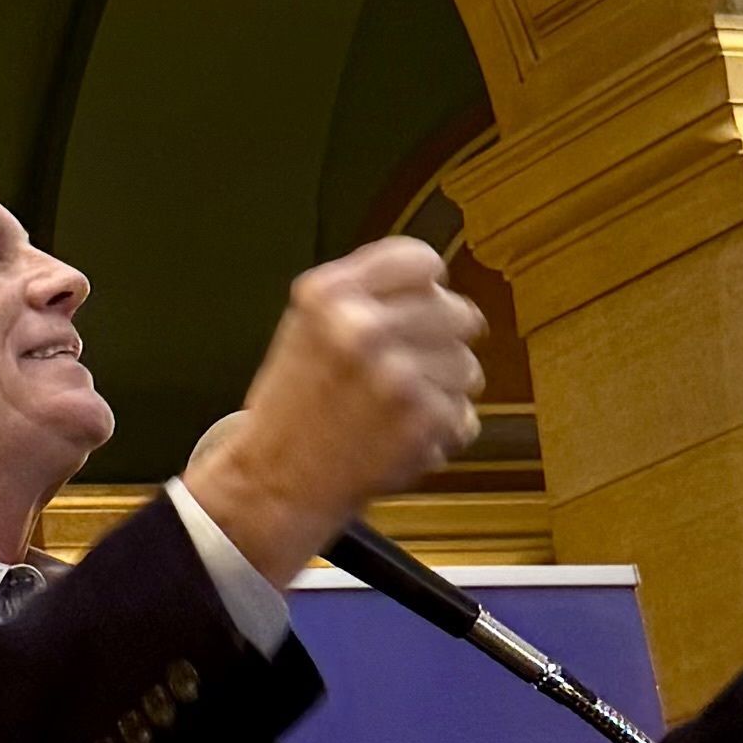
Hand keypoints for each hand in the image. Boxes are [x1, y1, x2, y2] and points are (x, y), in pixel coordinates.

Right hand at [183, 239, 483, 589]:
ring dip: (445, 392)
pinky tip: (404, 438)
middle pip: (457, 312)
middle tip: (414, 368)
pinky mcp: (421, 421)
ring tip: (401, 410)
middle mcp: (363, 327)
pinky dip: (442, 433)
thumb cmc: (295, 405)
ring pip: (467, 367)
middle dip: (443, 342)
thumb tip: (436, 283)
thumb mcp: (308, 325)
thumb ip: (365, 294)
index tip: (424, 304)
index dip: (428, 287)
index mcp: (330, 294)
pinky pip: (464, 416)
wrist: (274, 481)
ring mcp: (396, 374)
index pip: (420, 261)